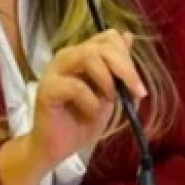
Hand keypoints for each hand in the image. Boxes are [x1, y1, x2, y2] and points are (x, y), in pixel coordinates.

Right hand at [29, 29, 146, 168]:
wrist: (58, 148)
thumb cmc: (82, 120)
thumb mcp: (109, 93)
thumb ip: (117, 68)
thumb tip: (129, 37)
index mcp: (81, 54)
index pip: (107, 37)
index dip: (126, 55)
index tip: (137, 83)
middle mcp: (67, 57)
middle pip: (100, 45)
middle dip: (124, 67)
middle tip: (136, 91)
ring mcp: (54, 71)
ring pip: (87, 56)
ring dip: (107, 80)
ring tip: (110, 100)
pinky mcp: (47, 89)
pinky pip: (76, 86)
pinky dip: (91, 101)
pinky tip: (91, 113)